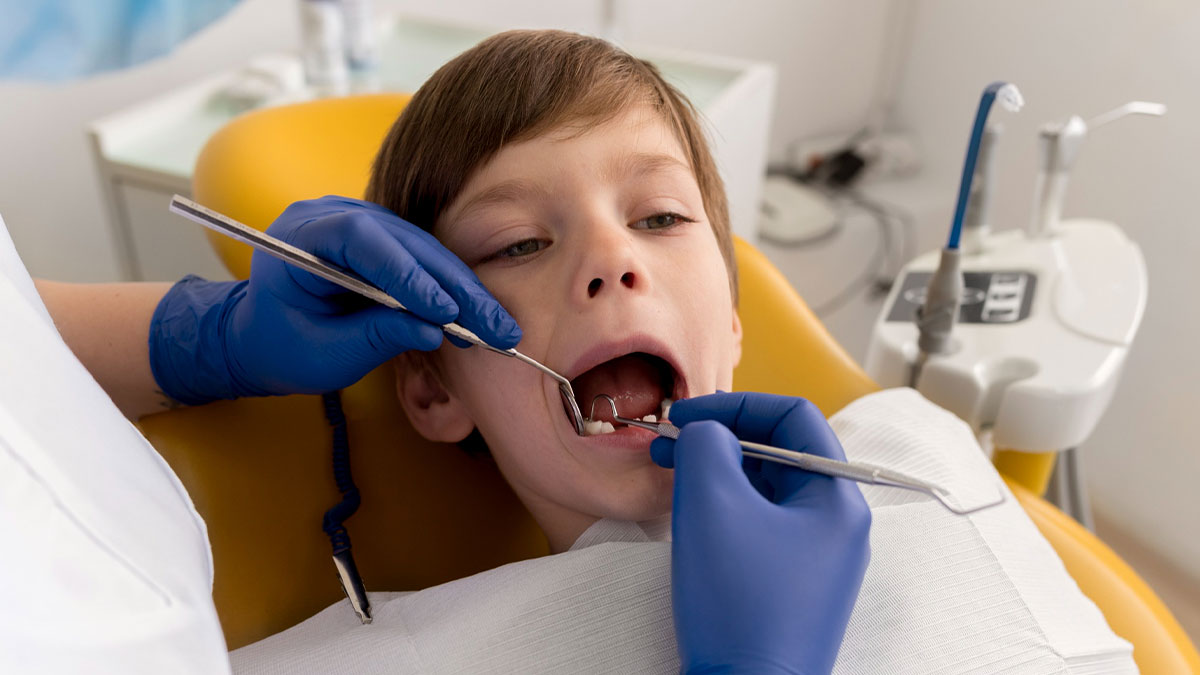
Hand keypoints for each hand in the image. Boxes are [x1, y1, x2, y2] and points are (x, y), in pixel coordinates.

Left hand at [149, 196, 520, 403]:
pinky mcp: (385, 241)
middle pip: (405, 243)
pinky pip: (424, 260)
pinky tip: (480, 316)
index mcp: (300, 235)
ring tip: (498, 328)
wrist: (262, 336)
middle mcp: (335, 216)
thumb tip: (432, 332)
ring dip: (463, 290)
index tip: (443, 311)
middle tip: (493, 326)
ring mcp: (362, 223)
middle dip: (453, 288)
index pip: (361, 241)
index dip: (407, 273)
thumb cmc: (281, 346)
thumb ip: (373, 337)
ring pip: (424, 250)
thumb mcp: (322, 353)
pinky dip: (453, 290)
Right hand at [650, 392, 870, 674]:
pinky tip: (690, 515)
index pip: (794, 418)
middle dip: (721, 438)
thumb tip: (705, 432)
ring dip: (718, 472)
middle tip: (669, 442)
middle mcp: (838, 526)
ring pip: (767, 491)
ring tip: (670, 473)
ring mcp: (817, 560)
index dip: (736, 404)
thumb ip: (707, 445)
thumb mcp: (712, 505)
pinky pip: (761, 527)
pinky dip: (725, 509)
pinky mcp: (792, 587)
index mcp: (838, 499)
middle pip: (781, 453)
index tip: (685, 416)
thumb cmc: (739, 606)